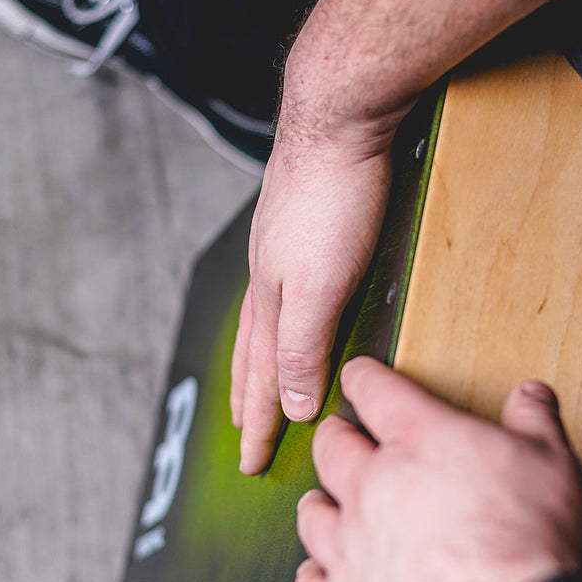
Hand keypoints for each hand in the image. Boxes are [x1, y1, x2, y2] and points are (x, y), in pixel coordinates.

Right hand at [230, 98, 395, 474]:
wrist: (338, 116)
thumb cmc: (332, 200)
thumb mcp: (321, 287)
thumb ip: (305, 347)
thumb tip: (293, 408)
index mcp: (272, 302)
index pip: (265, 380)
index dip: (262, 425)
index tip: (253, 465)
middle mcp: (268, 279)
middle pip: (256, 355)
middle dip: (251, 400)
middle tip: (244, 434)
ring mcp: (280, 250)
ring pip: (263, 323)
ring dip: (259, 361)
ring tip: (253, 382)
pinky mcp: (300, 225)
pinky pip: (281, 293)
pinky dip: (276, 320)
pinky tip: (286, 307)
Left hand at [293, 357, 581, 581]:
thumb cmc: (527, 549)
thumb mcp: (552, 465)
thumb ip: (535, 423)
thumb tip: (530, 398)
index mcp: (418, 441)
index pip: (373, 391)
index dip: (363, 378)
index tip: (359, 377)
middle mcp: (373, 487)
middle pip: (331, 448)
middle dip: (335, 437)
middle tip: (342, 438)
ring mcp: (352, 547)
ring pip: (312, 514)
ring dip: (319, 504)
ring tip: (326, 504)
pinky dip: (315, 575)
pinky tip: (323, 574)